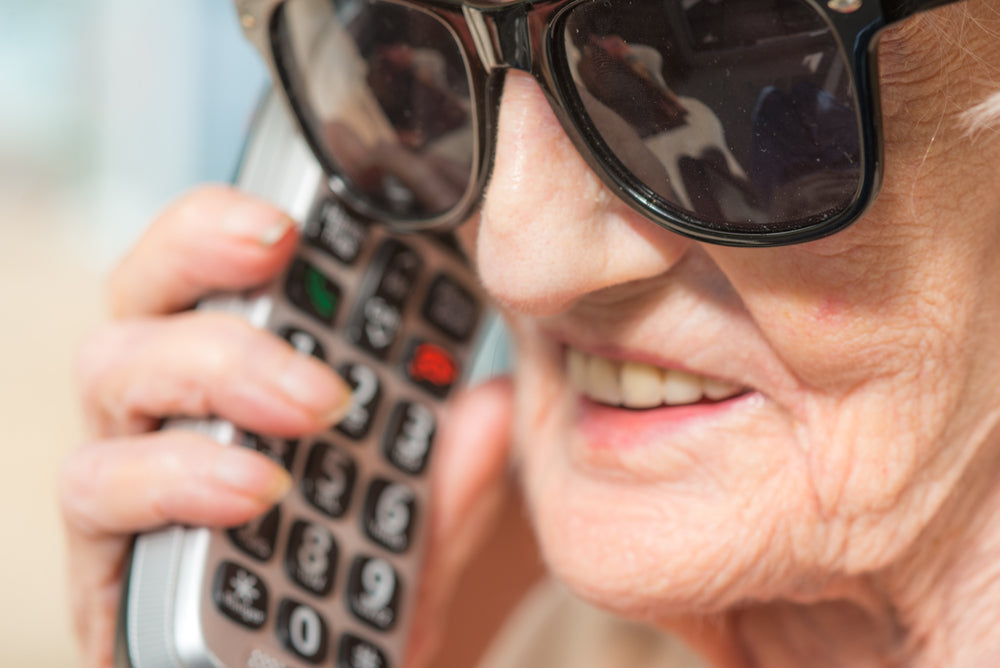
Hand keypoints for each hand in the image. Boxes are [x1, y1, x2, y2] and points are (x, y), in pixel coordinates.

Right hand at [59, 185, 516, 667]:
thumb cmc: (353, 607)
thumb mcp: (424, 530)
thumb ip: (452, 472)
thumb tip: (488, 406)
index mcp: (235, 385)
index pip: (209, 271)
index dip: (231, 222)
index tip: (299, 213)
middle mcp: (168, 417)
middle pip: (142, 295)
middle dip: (209, 263)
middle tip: (288, 262)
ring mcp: (131, 484)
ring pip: (108, 375)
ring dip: (215, 371)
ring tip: (310, 407)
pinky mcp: (106, 560)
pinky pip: (100, 495)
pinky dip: (177, 479)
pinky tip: (255, 491)